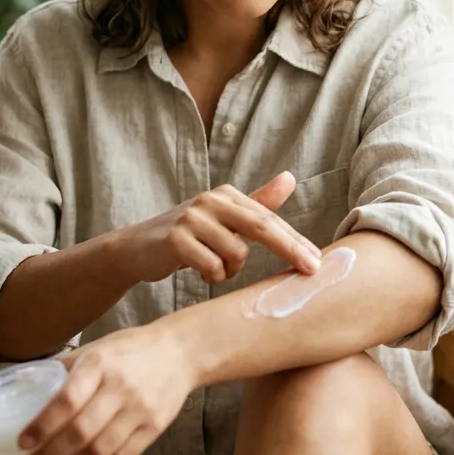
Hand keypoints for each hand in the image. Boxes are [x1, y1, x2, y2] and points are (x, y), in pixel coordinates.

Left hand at [16, 325, 196, 454]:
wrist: (180, 352)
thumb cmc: (130, 349)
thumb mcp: (96, 347)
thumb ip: (65, 367)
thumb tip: (25, 382)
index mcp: (99, 363)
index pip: (67, 400)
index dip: (42, 425)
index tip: (23, 442)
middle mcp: (120, 387)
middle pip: (81, 432)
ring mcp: (140, 409)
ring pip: (100, 450)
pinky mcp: (154, 427)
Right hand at [117, 171, 322, 284]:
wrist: (136, 248)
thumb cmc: (187, 235)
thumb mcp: (223, 217)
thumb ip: (257, 202)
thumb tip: (290, 178)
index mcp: (226, 195)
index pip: (269, 219)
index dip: (295, 241)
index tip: (317, 262)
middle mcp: (211, 201)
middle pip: (262, 227)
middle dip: (290, 250)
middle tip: (311, 271)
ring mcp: (192, 219)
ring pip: (236, 255)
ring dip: (230, 270)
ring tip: (213, 266)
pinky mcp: (176, 239)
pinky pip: (212, 267)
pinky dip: (212, 276)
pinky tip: (199, 272)